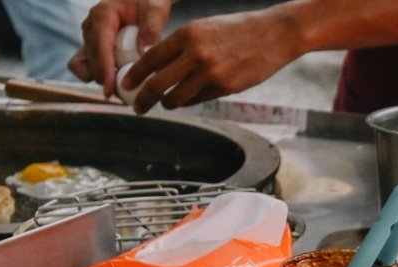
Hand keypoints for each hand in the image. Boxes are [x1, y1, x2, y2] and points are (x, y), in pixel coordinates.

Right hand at [69, 0, 171, 97]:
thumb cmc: (150, 1)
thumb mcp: (155, 9)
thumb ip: (151, 28)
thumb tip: (145, 53)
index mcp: (103, 15)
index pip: (98, 45)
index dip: (102, 69)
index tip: (109, 88)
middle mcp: (92, 26)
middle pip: (88, 58)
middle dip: (101, 79)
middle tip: (123, 98)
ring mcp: (91, 38)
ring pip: (83, 64)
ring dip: (98, 80)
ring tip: (121, 93)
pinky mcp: (95, 47)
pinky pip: (89, 65)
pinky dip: (100, 77)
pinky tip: (119, 86)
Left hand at [114, 10, 301, 113]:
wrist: (272, 35)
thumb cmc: (238, 31)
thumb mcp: (204, 29)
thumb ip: (182, 46)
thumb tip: (160, 67)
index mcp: (186, 34)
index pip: (150, 58)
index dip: (134, 75)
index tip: (125, 85)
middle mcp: (195, 53)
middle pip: (157, 83)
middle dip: (142, 99)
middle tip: (136, 107)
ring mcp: (210, 72)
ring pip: (176, 97)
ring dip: (168, 104)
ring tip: (166, 104)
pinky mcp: (224, 86)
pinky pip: (198, 100)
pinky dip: (190, 101)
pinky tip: (190, 98)